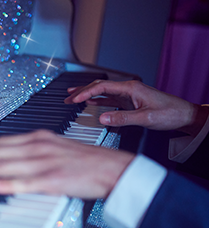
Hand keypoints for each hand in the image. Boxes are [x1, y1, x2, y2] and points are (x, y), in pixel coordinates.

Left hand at [0, 130, 134, 198]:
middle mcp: (37, 148)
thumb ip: (28, 154)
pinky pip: (26, 182)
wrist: (113, 169)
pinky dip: (8, 184)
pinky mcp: (54, 179)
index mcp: (36, 140)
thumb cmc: (83, 162)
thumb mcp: (52, 150)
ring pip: (4, 166)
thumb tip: (4, 162)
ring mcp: (45, 163)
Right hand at [64, 80, 208, 135]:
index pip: (102, 87)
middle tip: (67, 98)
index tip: (74, 99)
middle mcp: (128, 89)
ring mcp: (128, 95)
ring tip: (72, 99)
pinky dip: (96, 100)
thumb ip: (122, 118)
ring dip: (87, 95)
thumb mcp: (145, 118)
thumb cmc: (169, 113)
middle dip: (81, 92)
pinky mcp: (129, 102)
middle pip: (99, 87)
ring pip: (102, 92)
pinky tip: (89, 103)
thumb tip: (102, 118)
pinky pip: (109, 99)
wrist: (183, 115)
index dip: (85, 92)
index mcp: (131, 88)